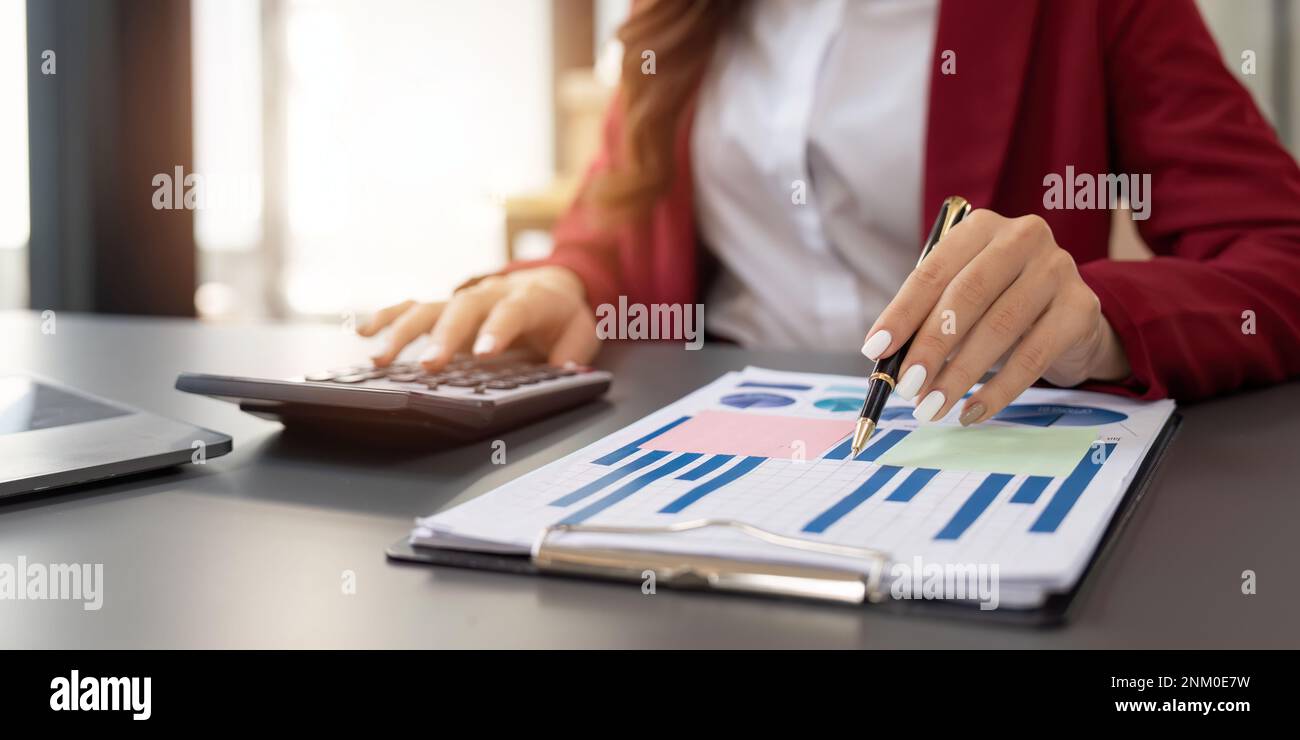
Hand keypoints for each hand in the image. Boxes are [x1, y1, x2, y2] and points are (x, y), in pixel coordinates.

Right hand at [358, 266, 598, 369]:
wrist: (551, 284)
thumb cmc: (563, 316)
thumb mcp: (583, 331)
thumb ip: (574, 350)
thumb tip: (568, 371)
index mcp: (529, 299)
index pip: (512, 311)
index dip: (497, 330)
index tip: (483, 354)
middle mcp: (490, 294)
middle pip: (464, 310)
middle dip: (444, 336)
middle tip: (428, 365)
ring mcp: (464, 299)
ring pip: (431, 308)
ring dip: (404, 332)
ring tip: (381, 359)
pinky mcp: (446, 307)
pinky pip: (413, 307)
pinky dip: (388, 317)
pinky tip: (365, 334)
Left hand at [860, 209, 1129, 425]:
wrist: (1069, 317)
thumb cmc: (999, 304)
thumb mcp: (961, 302)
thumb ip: (927, 319)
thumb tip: (887, 360)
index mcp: (980, 228)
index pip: (933, 271)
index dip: (902, 313)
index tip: (875, 351)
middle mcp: (1022, 237)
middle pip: (967, 295)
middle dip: (931, 346)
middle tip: (906, 387)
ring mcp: (1057, 268)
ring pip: (1000, 327)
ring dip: (959, 375)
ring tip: (932, 407)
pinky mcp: (1081, 307)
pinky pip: (1034, 355)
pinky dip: (999, 390)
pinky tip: (972, 412)